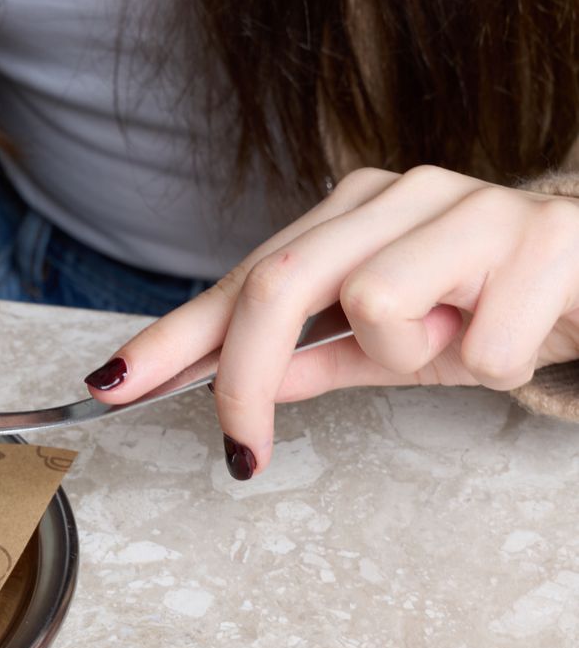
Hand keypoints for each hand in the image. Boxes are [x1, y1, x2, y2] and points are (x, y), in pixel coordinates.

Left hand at [83, 166, 578, 477]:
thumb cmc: (507, 308)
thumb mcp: (399, 350)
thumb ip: (316, 362)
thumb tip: (233, 390)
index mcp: (358, 212)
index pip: (245, 278)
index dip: (173, 338)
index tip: (112, 387)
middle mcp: (404, 194)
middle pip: (280, 282)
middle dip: (244, 379)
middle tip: (246, 453)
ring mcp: (473, 207)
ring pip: (376, 304)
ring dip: (413, 358)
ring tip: (463, 347)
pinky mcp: (543, 240)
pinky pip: (480, 345)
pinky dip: (497, 368)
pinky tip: (526, 338)